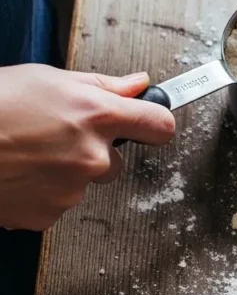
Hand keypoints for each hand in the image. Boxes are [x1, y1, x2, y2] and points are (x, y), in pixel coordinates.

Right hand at [0, 65, 174, 230]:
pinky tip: (19, 173)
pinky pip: (57, 204)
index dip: (156, 124)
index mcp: (97, 116)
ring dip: (64, 172)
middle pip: (116, 161)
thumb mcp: (48, 79)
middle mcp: (92, 155)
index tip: (152, 124)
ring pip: (83, 182)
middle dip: (93, 151)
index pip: (159, 125)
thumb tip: (137, 86)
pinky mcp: (48, 214)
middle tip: (54, 137)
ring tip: (26, 153)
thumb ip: (102, 86)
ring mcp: (71, 189)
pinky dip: (41, 193)